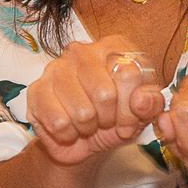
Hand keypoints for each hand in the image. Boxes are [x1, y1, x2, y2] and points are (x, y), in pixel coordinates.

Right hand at [25, 36, 165, 166]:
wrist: (84, 141)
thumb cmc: (116, 119)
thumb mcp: (142, 112)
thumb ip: (151, 103)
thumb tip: (141, 99)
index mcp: (113, 47)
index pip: (130, 74)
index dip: (133, 107)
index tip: (130, 119)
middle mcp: (82, 51)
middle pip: (104, 94)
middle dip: (110, 119)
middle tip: (107, 122)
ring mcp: (55, 68)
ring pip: (82, 112)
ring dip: (89, 128)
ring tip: (88, 124)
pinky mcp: (37, 89)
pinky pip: (58, 122)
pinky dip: (69, 135)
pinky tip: (71, 129)